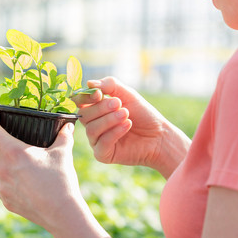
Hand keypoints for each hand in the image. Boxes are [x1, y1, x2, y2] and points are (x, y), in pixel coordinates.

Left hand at [0, 110, 88, 232]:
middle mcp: (1, 168)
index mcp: (13, 152)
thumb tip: (68, 125)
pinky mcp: (4, 198)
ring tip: (7, 152)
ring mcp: (0, 185)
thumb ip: (64, 136)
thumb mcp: (63, 153)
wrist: (61, 213)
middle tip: (2, 132)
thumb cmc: (61, 181)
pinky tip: (10, 171)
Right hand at [73, 77, 189, 177]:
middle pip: (84, 115)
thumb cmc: (143, 114)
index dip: (85, 97)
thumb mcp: (127, 94)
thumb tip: (89, 83)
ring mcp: (96, 140)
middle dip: (102, 108)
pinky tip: (128, 125)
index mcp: (95, 109)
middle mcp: (93, 124)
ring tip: (126, 114)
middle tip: (120, 104)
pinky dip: (114, 132)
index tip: (99, 94)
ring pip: (91, 129)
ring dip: (109, 120)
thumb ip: (109, 85)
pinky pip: (101, 143)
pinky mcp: (103, 154)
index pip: (79, 101)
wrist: (159, 135)